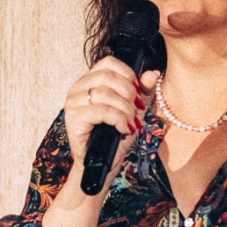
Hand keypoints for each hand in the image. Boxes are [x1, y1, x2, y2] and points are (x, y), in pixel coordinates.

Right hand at [61, 59, 160, 178]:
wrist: (102, 163)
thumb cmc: (114, 136)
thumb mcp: (134, 111)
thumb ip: (143, 92)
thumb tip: (153, 74)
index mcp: (89, 81)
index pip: (108, 63)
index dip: (127, 74)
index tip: (137, 91)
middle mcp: (78, 88)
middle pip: (107, 76)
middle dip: (128, 93)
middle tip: (136, 109)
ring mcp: (73, 103)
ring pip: (105, 93)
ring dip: (125, 109)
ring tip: (131, 123)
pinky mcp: (73, 118)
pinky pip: (101, 111)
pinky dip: (118, 119)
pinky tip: (123, 129)